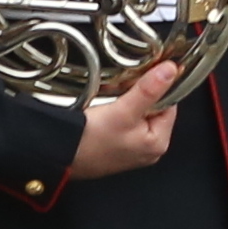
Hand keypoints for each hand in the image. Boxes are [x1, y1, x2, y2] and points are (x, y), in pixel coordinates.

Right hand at [66, 57, 185, 182]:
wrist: (57, 157)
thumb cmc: (89, 143)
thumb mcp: (123, 112)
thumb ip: (148, 90)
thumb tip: (170, 71)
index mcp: (158, 143)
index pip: (170, 103)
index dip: (157, 86)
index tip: (143, 75)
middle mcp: (148, 149)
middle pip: (153, 108)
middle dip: (139, 94)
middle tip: (121, 90)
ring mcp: (131, 149)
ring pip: (137, 112)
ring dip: (126, 100)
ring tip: (109, 100)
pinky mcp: (116, 146)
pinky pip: (123, 120)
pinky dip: (116, 111)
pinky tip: (103, 110)